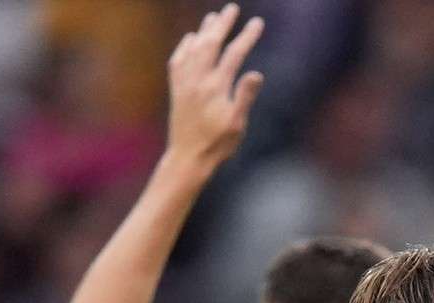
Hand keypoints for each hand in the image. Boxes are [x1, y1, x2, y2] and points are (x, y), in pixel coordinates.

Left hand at [165, 4, 264, 171]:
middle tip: (232, 8)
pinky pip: (178, 61)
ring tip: (214, 16)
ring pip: (193, 48)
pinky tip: (190, 39)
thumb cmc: (217, 144)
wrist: (187, 157)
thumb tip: (256, 73)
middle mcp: (197, 80)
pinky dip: (184, 46)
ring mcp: (184, 83)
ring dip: (205, 30)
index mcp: (215, 87)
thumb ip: (245, 96)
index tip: (257, 23)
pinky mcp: (176, 89)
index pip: (234, 55)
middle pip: (211, 43)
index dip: (246, 37)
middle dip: (223, 24)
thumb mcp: (237, 124)